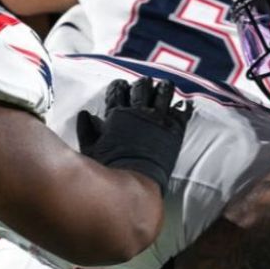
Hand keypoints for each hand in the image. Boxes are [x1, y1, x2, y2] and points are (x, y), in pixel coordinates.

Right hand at [77, 78, 193, 193]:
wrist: (134, 184)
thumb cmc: (110, 171)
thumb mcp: (91, 150)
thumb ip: (86, 130)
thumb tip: (85, 114)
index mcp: (117, 114)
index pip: (118, 90)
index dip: (119, 86)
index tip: (121, 86)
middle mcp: (138, 111)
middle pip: (142, 86)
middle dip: (142, 85)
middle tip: (144, 85)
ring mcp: (158, 118)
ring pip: (164, 91)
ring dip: (163, 89)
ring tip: (165, 87)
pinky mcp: (175, 129)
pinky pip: (183, 109)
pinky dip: (184, 106)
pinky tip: (184, 104)